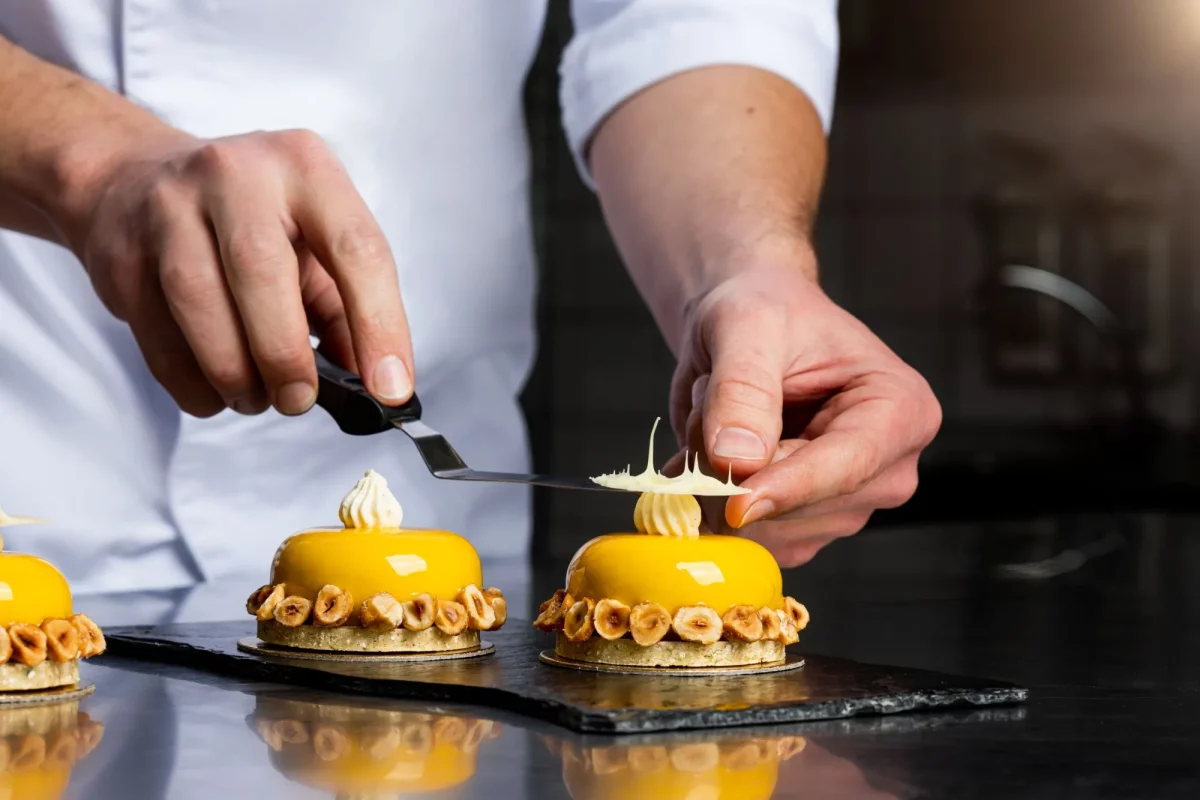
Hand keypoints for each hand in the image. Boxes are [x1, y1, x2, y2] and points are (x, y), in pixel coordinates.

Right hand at [65, 129, 411, 416]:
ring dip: (234, 371)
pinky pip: (156, 335)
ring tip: (255, 398)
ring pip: (199, 301)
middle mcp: (235, 174)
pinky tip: (215, 390)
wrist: (133, 179)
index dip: (380, 325)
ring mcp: (168, 206)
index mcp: (306, 168)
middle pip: (261, 271)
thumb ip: (347, 310)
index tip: (390, 387)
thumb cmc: (249, 220)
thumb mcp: (314, 243)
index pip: (357, 248)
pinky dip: (192, 381)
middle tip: (299, 400)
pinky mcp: (120, 251)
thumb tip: (378, 384)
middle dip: (285, 353)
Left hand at [666, 254, 940, 565]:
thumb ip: (743, 390)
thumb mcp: (747, 327)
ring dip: (713, 478)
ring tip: (716, 413)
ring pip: (763, 529)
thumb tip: (738, 462)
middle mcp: (886, 470)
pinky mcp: (803, 527)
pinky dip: (707, 498)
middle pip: (801, 507)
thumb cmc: (764, 311)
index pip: (847, 466)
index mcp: (902, 411)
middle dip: (733, 466)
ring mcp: (845, 506)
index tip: (736, 505)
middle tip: (709, 398)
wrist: (748, 330)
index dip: (787, 488)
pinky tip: (711, 447)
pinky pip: (744, 539)